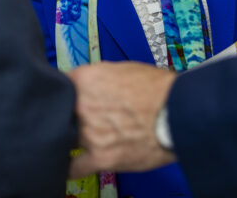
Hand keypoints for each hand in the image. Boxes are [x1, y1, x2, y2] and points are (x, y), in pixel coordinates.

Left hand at [67, 61, 176, 178]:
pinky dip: (70, 167)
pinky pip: (73, 167)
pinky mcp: (101, 158)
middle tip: (77, 117)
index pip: (57, 86)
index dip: (60, 93)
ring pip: (65, 138)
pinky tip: (70, 164)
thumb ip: (95, 78)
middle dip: (66, 115)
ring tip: (83, 137)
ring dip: (70, 138)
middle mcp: (82, 106)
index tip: (62, 99)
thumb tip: (84, 84)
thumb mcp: (121, 69)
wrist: (179, 110)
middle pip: (59, 113)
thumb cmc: (158, 89)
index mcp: (85, 80)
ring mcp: (90, 133)